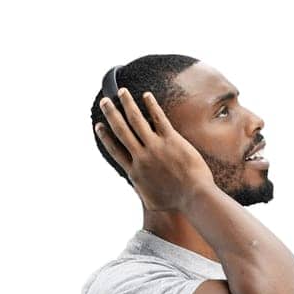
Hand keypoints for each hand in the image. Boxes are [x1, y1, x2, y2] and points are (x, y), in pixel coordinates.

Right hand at [95, 87, 213, 211]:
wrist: (194, 197)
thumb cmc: (176, 202)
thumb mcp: (151, 201)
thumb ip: (142, 190)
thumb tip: (139, 187)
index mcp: (135, 172)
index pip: (114, 150)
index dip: (105, 136)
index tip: (99, 125)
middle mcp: (141, 157)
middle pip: (121, 130)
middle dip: (111, 114)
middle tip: (104, 101)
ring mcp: (155, 147)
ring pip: (136, 120)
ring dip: (127, 104)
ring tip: (122, 92)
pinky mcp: (171, 140)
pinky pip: (158, 118)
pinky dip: (151, 105)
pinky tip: (146, 95)